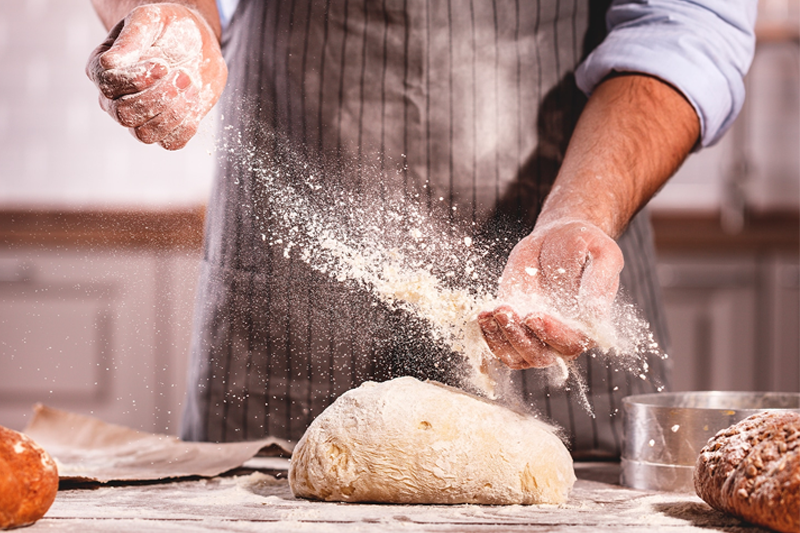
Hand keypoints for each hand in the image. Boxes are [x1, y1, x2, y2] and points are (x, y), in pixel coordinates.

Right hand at [86, 3, 226, 149]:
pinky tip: (194, 101)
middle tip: (182, 75)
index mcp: (103, 70)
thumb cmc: (168, 28)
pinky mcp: (166, 131)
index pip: (108, 85)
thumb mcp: (149, 20)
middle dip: (158, 97)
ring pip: (145, 134)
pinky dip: (186, 125)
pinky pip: (171, 143)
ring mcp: (140, 119)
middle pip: (124, 114)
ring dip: (174, 112)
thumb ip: (131, 38)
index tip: (162, 64)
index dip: (137, 79)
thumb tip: (110, 63)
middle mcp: (115, 100)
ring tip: (191, 84)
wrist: (197, 42)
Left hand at [478, 220, 623, 368]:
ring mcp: (535, 334)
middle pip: (540, 356)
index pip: (571, 342)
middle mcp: (561, 336)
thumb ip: (599, 282)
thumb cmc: (585, 244)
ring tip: (491, 312)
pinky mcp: (514, 325)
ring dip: (500, 339)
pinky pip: (499, 343)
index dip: (552, 334)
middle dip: (520, 338)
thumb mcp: (602, 254)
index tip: (534, 316)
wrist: (558, 236)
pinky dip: (488, 334)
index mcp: (588, 326)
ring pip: (516, 356)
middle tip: (506, 312)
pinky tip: (484, 314)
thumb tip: (595, 313)